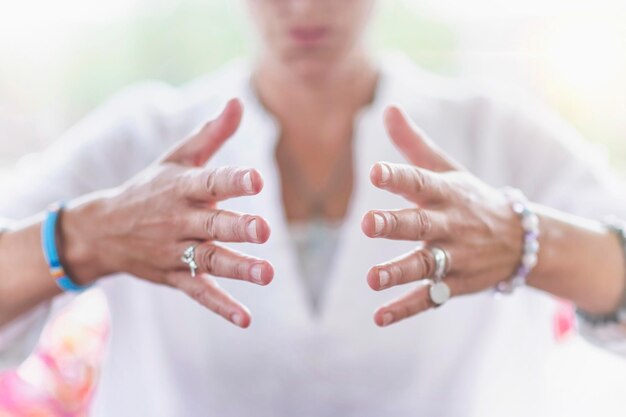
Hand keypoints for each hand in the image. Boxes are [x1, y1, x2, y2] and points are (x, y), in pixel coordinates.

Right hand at [63, 99, 272, 327]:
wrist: (102, 229)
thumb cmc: (150, 188)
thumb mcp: (176, 158)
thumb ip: (212, 134)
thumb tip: (239, 102)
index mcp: (181, 187)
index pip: (209, 181)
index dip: (232, 180)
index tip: (256, 180)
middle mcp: (179, 220)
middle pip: (212, 224)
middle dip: (237, 227)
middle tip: (263, 231)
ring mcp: (175, 251)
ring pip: (209, 260)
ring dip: (237, 268)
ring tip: (268, 274)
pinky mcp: (174, 276)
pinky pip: (198, 292)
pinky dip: (220, 306)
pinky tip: (245, 318)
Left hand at [361, 106, 522, 326]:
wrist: (523, 240)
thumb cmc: (472, 199)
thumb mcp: (447, 169)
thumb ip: (414, 143)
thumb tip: (387, 108)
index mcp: (447, 194)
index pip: (421, 182)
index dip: (398, 177)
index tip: (376, 171)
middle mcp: (451, 225)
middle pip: (422, 225)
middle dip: (397, 225)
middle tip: (369, 224)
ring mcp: (455, 257)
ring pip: (426, 265)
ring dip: (400, 272)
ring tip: (372, 278)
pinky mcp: (455, 284)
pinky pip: (430, 298)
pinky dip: (406, 309)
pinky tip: (379, 317)